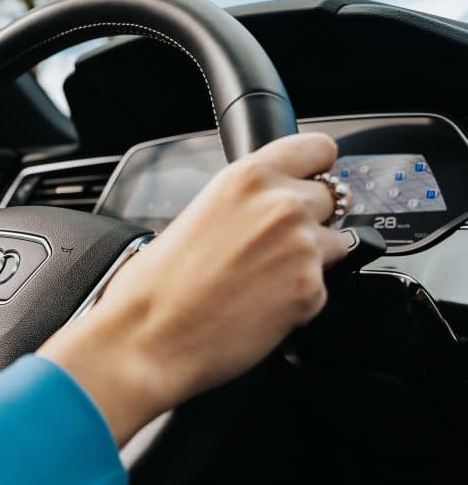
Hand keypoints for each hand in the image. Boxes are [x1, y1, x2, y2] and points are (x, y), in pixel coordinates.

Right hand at [39, 133, 350, 444]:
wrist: (149, 336)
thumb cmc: (156, 284)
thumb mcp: (197, 214)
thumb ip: (245, 202)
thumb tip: (271, 207)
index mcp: (247, 177)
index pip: (318, 148)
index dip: (316, 170)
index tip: (311, 181)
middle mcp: (281, 204)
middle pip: (333, 198)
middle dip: (313, 219)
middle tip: (274, 247)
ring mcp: (302, 247)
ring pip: (335, 244)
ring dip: (310, 260)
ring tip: (263, 281)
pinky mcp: (311, 291)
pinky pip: (322, 288)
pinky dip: (299, 300)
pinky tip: (259, 307)